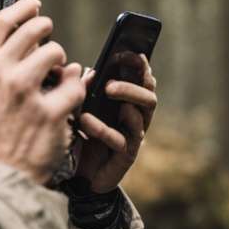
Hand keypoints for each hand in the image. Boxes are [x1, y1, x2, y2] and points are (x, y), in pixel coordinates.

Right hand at [0, 0, 85, 184]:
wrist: (3, 175)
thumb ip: (2, 65)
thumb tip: (32, 36)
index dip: (20, 8)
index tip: (33, 5)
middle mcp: (1, 75)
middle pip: (33, 29)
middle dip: (48, 31)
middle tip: (53, 44)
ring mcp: (25, 93)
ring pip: (57, 53)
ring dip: (63, 63)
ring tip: (60, 78)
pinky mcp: (49, 112)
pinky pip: (74, 85)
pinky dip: (77, 91)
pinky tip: (69, 102)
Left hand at [72, 53, 156, 193]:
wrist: (80, 176)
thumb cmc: (84, 136)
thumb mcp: (82, 108)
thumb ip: (86, 90)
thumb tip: (87, 71)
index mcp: (130, 103)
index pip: (143, 81)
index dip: (141, 66)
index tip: (129, 52)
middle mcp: (137, 119)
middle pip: (149, 97)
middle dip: (133, 85)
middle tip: (111, 81)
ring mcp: (133, 138)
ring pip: (140, 116)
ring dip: (125, 99)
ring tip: (106, 91)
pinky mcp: (125, 156)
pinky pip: (119, 140)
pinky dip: (103, 129)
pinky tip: (86, 121)